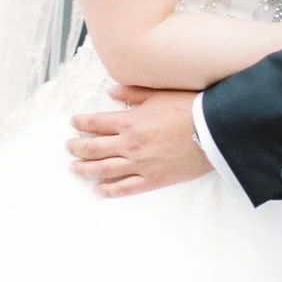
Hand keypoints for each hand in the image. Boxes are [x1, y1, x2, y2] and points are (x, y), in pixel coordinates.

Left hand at [67, 84, 210, 196]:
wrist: (212, 131)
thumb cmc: (188, 107)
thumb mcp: (158, 93)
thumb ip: (132, 93)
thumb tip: (110, 91)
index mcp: (130, 122)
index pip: (96, 123)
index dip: (81, 123)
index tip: (73, 123)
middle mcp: (130, 144)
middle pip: (94, 148)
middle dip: (77, 147)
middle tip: (69, 146)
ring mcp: (140, 164)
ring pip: (104, 170)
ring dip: (86, 169)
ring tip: (75, 168)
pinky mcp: (153, 179)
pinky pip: (125, 188)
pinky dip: (109, 190)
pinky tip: (99, 189)